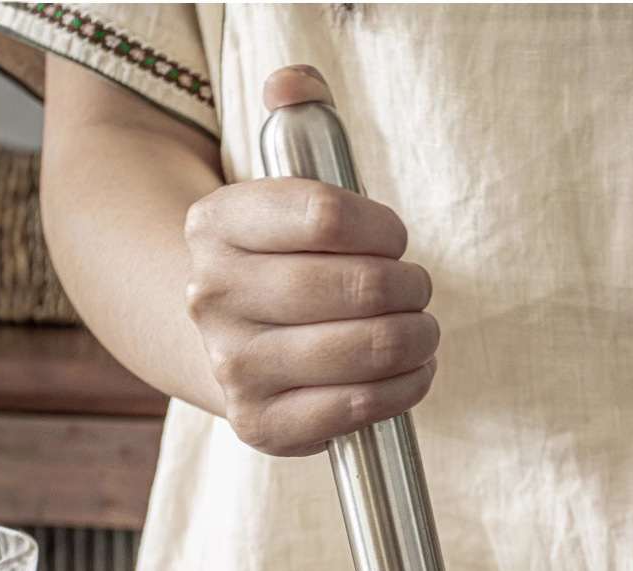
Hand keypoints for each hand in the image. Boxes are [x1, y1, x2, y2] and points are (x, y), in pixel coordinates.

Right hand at [183, 65, 437, 455]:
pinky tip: (411, 372)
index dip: (383, 230)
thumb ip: (297, 124)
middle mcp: (211, 297)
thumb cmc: (279, 268)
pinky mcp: (262, 424)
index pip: (328, 215)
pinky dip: (405, 387)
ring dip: (418, 337)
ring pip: (367, 348)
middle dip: (410, 287)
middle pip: (358, 287)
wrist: (228, 348)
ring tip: (421, 330)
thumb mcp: (279, 192)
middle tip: (416, 289)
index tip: (392, 240)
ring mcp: (234, 367)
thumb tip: (295, 82)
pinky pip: (360, 406)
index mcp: (214, 224)